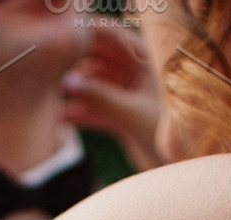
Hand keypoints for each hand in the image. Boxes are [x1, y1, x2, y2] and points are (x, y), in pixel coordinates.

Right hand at [63, 26, 164, 170]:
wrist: (179, 171)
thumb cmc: (168, 137)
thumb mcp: (130, 113)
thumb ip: (99, 97)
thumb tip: (67, 82)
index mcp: (151, 62)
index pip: (116, 39)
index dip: (89, 38)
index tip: (64, 41)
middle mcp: (139, 74)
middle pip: (101, 61)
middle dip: (77, 68)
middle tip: (51, 72)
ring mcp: (130, 95)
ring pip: (96, 87)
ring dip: (76, 93)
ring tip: (51, 98)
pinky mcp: (123, 117)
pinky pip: (97, 110)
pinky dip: (81, 114)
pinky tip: (62, 118)